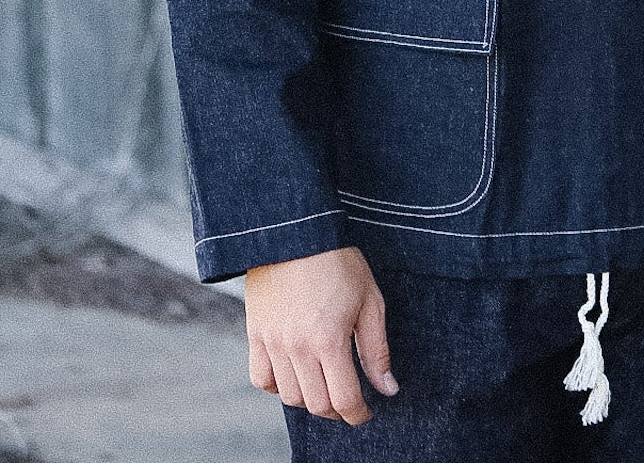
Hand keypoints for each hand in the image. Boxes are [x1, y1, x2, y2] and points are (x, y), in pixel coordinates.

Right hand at [244, 245, 397, 422]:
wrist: (296, 230)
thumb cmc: (338, 262)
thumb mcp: (370, 300)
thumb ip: (376, 349)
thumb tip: (387, 389)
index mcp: (329, 339)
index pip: (344, 400)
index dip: (358, 414)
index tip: (365, 412)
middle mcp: (298, 347)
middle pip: (317, 404)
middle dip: (337, 409)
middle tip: (347, 398)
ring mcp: (273, 342)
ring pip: (290, 396)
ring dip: (309, 398)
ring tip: (323, 384)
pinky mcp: (256, 334)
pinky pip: (261, 379)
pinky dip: (277, 386)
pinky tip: (293, 374)